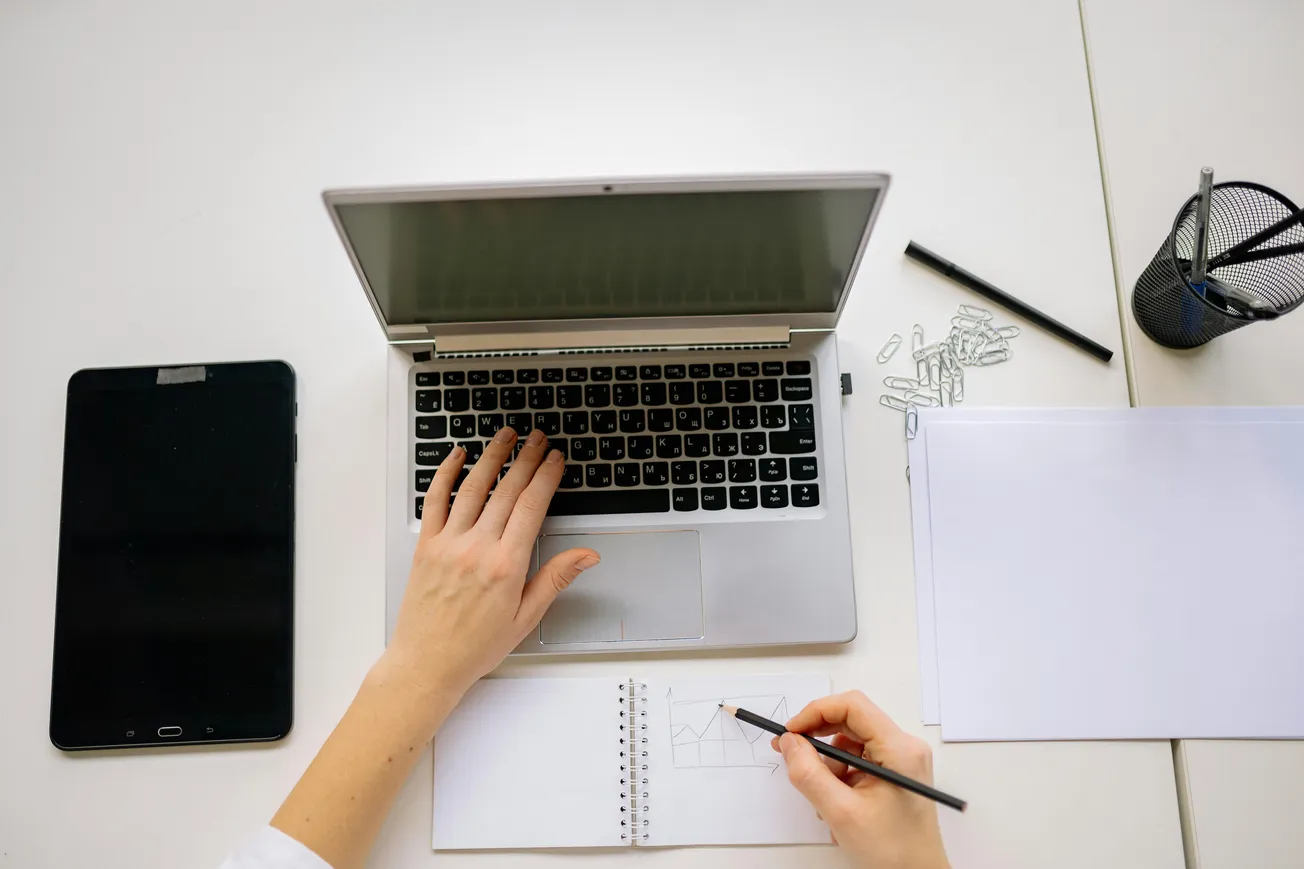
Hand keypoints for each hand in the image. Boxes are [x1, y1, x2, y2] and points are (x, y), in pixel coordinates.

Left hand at [383, 427, 598, 705]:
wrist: (428, 663)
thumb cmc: (475, 646)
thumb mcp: (526, 617)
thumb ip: (556, 578)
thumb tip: (586, 556)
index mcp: (506, 566)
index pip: (532, 507)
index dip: (547, 477)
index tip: (555, 459)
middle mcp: (477, 549)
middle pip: (507, 491)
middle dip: (526, 459)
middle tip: (538, 439)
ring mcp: (449, 544)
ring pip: (473, 487)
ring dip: (492, 457)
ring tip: (506, 436)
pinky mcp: (425, 546)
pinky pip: (434, 500)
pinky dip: (445, 474)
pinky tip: (457, 456)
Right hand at [772, 692, 949, 868]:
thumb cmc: (892, 852)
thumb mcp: (841, 812)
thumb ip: (809, 774)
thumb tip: (789, 743)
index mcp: (899, 750)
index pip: (852, 706)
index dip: (816, 712)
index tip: (791, 732)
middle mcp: (904, 748)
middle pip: (851, 722)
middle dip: (818, 740)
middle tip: (792, 755)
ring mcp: (901, 761)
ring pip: (850, 744)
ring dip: (828, 766)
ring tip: (825, 801)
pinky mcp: (894, 774)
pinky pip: (858, 761)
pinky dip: (840, 778)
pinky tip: (838, 806)